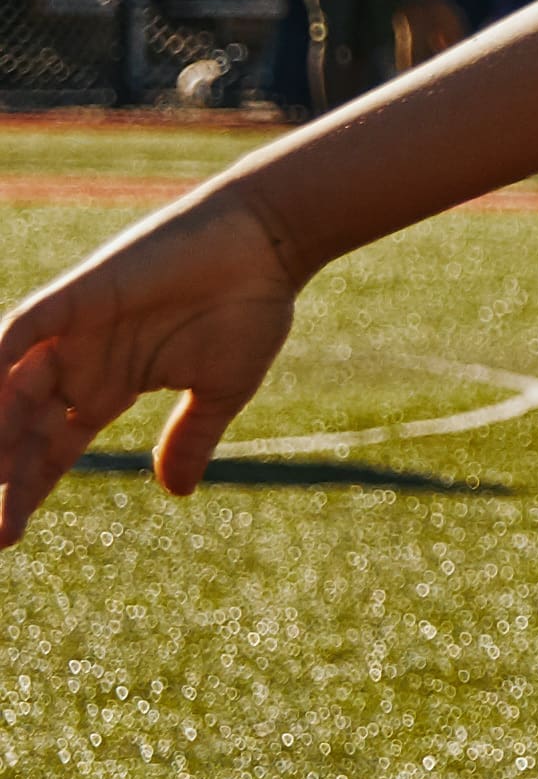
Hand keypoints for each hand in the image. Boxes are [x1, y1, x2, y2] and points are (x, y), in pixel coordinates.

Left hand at [0, 197, 306, 547]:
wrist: (270, 241)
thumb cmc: (251, 308)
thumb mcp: (221, 390)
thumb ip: (191, 437)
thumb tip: (177, 492)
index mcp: (107, 389)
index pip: (49, 451)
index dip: (24, 492)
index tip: (6, 538)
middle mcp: (77, 363)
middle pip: (16, 428)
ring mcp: (71, 330)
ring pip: (6, 387)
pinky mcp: (76, 295)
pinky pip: (20, 330)